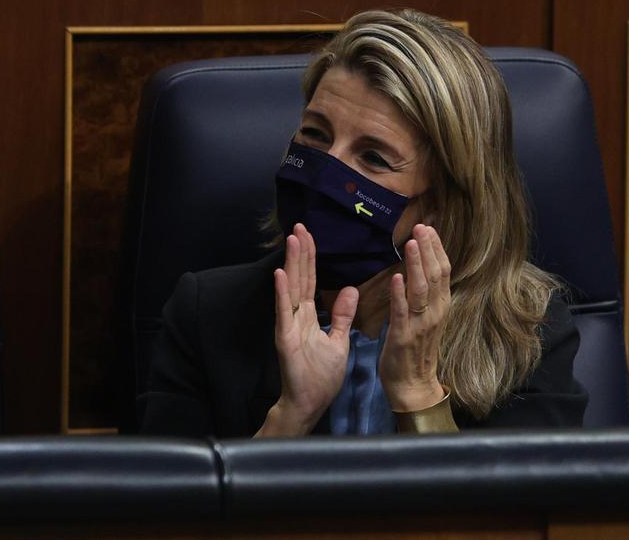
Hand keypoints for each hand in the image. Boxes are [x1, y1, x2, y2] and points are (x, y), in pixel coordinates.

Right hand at [256, 223, 358, 436]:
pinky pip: (284, 312)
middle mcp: (297, 316)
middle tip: (299, 226)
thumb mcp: (338, 340)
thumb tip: (348, 290)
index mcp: (309, 316)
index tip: (309, 235)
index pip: (309, 280)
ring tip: (292, 240)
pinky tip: (280, 274)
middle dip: (300, 252)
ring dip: (291, 264)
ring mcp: (289, 326)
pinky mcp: (285, 338)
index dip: (310, 258)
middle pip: (300, 278)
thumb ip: (341, 315)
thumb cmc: (321, 376)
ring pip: (291, 289)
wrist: (310, 403)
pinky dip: (282, 293)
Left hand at [379, 224, 451, 411]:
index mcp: (440, 306)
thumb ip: (425, 294)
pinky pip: (403, 312)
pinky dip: (400, 294)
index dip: (436, 248)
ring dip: (416, 265)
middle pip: (436, 275)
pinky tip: (396, 278)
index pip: (443, 271)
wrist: (414, 385)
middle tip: (420, 227)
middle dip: (428, 249)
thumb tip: (419, 267)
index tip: (428, 228)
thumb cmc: (416, 350)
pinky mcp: (403, 336)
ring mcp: (421, 324)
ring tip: (411, 243)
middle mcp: (435, 312)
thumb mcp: (426, 318)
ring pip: (422, 289)